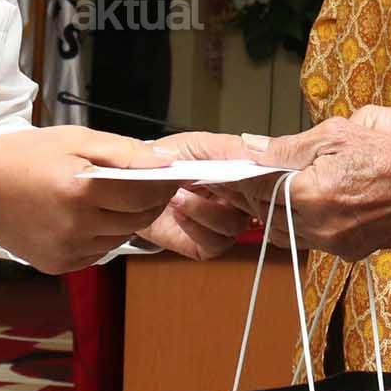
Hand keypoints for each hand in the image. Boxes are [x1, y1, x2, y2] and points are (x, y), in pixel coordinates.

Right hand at [0, 127, 180, 273]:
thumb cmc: (22, 157)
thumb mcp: (74, 140)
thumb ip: (123, 152)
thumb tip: (164, 162)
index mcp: (81, 191)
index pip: (145, 193)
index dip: (163, 183)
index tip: (168, 174)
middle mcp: (76, 227)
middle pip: (138, 219)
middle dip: (149, 201)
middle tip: (144, 183)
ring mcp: (68, 250)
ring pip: (121, 237)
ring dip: (124, 218)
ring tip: (105, 196)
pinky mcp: (59, 264)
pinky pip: (97, 250)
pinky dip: (101, 233)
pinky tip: (83, 215)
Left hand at [134, 133, 255, 259]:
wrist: (126, 193)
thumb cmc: (159, 166)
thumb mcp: (189, 146)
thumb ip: (224, 147)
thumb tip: (252, 148)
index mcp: (236, 171)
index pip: (264, 175)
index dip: (260, 175)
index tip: (245, 169)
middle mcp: (234, 199)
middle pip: (255, 204)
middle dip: (231, 192)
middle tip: (206, 180)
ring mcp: (221, 222)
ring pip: (235, 224)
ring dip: (205, 210)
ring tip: (177, 195)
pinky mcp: (206, 244)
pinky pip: (215, 242)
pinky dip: (195, 226)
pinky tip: (178, 212)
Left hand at [236, 117, 390, 261]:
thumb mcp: (337, 135)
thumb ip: (289, 147)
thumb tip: (252, 148)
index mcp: (313, 194)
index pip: (259, 190)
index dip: (242, 179)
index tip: (228, 173)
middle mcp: (321, 226)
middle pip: (267, 216)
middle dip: (256, 197)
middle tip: (248, 180)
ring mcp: (337, 244)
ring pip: (287, 234)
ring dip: (277, 214)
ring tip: (275, 191)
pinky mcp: (351, 252)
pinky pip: (313, 241)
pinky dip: (303, 225)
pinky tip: (306, 205)